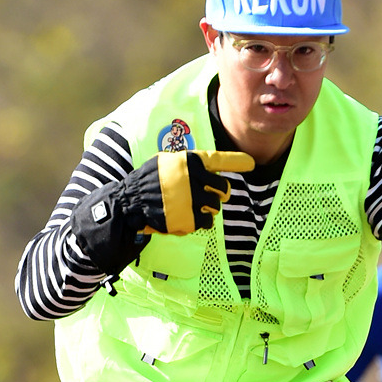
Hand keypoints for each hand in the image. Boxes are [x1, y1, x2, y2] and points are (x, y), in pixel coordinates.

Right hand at [129, 149, 252, 235]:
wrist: (130, 201)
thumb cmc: (148, 180)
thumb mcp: (167, 162)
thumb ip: (189, 164)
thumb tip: (210, 168)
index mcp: (190, 162)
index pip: (219, 160)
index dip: (237, 161)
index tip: (251, 163)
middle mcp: (195, 179)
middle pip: (223, 189)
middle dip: (219, 193)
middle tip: (209, 196)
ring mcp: (193, 200)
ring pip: (216, 206)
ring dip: (208, 207)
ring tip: (192, 206)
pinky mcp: (190, 219)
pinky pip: (207, 221)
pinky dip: (202, 221)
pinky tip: (189, 217)